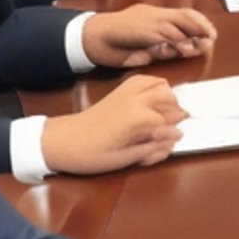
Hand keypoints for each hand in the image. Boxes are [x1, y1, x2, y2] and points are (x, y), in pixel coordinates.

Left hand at [39, 75, 186, 174]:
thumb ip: (154, 147)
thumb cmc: (91, 154)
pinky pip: (146, 79)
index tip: (162, 147)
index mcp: (139, 117)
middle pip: (170, 100)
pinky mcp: (121, 90)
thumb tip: (175, 137)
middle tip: (165, 133)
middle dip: (174, 116)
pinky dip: (156, 85)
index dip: (170, 137)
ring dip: (168, 98)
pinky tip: (153, 100)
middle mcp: (137, 99)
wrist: (63, 141)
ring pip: (161, 85)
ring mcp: (128, 92)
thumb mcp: (125, 159)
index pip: (170, 123)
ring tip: (163, 115)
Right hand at [82, 2, 216, 68]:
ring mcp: (146, 20)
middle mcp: (152, 14)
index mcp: (153, 15)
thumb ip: (160, 48)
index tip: (211, 33)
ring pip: (176, 23)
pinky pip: (163, 34)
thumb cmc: (115, 43)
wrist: (91, 38)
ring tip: (201, 45)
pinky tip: (183, 49)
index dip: (199, 22)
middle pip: (184, 15)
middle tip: (211, 37)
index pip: (182, 14)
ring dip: (191, 34)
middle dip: (200, 26)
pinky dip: (176, 42)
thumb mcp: (143, 46)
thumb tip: (178, 51)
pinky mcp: (141, 30)